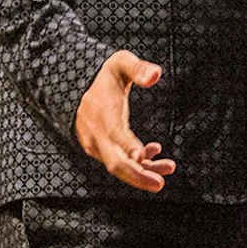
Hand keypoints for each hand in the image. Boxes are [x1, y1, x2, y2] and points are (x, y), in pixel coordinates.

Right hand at [73, 50, 176, 192]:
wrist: (77, 89)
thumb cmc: (107, 75)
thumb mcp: (120, 63)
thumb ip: (138, 68)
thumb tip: (156, 74)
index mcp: (103, 112)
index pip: (114, 133)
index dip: (128, 146)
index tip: (144, 155)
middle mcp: (97, 133)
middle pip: (114, 162)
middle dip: (137, 176)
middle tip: (159, 184)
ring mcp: (96, 145)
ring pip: (119, 166)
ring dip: (144, 172)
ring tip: (169, 167)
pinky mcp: (100, 150)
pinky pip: (119, 162)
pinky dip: (137, 164)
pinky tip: (154, 154)